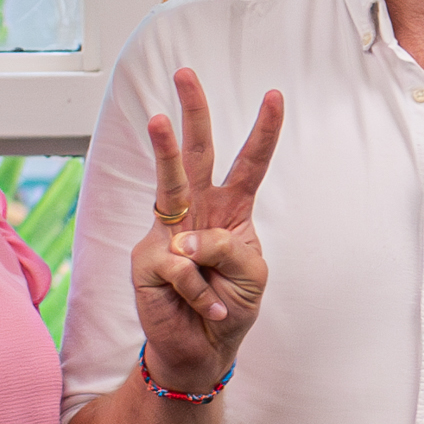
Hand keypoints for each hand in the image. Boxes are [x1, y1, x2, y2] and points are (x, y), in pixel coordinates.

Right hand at [132, 72, 283, 392]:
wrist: (203, 350)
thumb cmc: (230, 306)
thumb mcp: (251, 276)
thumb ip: (229, 249)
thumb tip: (186, 238)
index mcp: (230, 211)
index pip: (249, 164)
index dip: (263, 132)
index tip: (275, 94)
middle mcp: (196, 212)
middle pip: (197, 154)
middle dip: (192, 111)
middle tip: (185, 72)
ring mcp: (167, 232)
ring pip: (168, 183)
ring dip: (163, 149)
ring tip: (156, 118)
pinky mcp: (147, 260)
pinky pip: (182, 265)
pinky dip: (203, 293)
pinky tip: (210, 310)